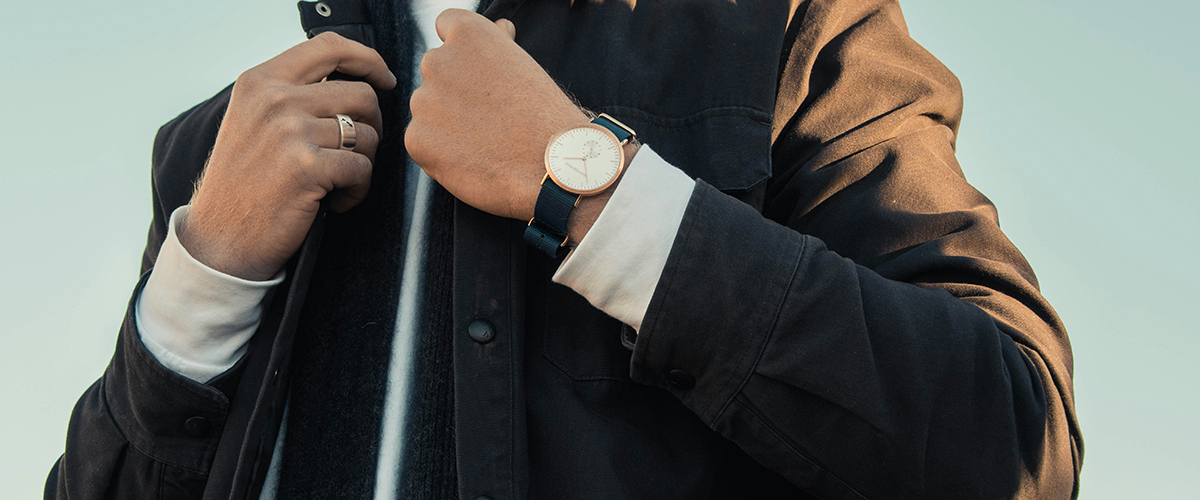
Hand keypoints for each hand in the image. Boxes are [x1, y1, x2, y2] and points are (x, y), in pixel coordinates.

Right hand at [184, 32, 396, 280]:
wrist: (220, 239)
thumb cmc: (246, 183)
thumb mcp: (255, 120)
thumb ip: (294, 92)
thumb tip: (356, 77)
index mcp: (260, 80)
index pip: (328, 47)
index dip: (367, 59)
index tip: (384, 79)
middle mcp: (274, 99)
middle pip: (362, 94)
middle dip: (371, 126)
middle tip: (352, 154)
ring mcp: (290, 131)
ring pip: (367, 135)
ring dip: (362, 164)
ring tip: (335, 183)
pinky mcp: (307, 167)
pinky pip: (362, 169)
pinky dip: (357, 192)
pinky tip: (334, 202)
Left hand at [405, 9, 588, 220]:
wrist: (550, 166)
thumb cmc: (544, 117)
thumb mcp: (525, 66)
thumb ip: (499, 45)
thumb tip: (500, 27)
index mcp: (467, 33)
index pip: (447, 26)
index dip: (464, 53)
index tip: (480, 75)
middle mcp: (437, 60)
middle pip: (435, 71)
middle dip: (454, 91)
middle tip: (489, 116)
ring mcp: (423, 100)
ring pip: (428, 108)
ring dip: (446, 123)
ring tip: (484, 141)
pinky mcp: (416, 139)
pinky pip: (422, 142)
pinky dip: (441, 152)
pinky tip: (472, 158)